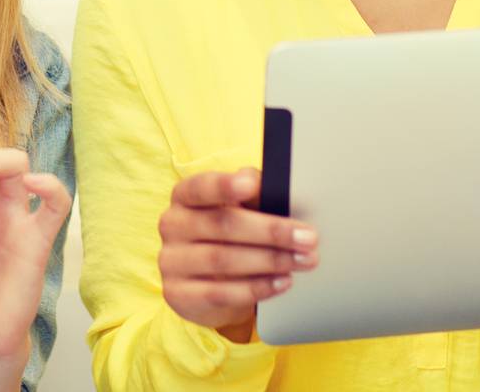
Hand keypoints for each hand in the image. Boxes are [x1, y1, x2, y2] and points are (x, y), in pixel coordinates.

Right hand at [157, 168, 317, 341]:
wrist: (205, 284)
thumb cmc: (227, 235)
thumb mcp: (237, 209)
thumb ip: (251, 194)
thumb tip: (268, 185)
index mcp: (184, 196)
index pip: (202, 186)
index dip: (225, 185)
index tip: (252, 184)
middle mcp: (172, 225)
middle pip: (223, 225)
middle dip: (271, 231)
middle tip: (308, 238)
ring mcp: (171, 261)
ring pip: (223, 260)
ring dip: (270, 261)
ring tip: (302, 260)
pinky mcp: (178, 294)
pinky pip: (220, 293)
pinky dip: (256, 288)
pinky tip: (282, 282)